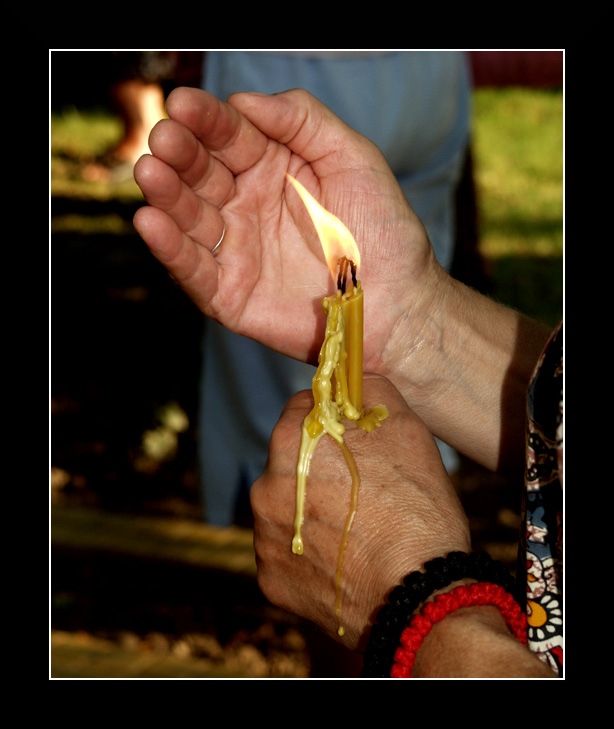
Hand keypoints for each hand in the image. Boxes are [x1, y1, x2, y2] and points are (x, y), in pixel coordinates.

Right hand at [133, 87, 435, 367]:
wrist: (399, 301)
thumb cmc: (383, 229)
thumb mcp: (353, 158)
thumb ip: (303, 121)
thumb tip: (245, 100)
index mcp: (270, 168)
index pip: (228, 136)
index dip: (207, 120)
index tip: (185, 104)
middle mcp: (245, 205)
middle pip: (201, 174)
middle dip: (180, 154)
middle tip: (166, 139)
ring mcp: (235, 250)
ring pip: (190, 218)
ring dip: (167, 196)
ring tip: (151, 173)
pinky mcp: (228, 294)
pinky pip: (194, 270)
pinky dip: (171, 249)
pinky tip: (151, 223)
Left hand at [250, 375, 470, 649]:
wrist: (417, 597)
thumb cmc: (414, 508)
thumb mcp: (405, 427)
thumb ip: (368, 390)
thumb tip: (350, 381)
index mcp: (291, 441)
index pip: (301, 410)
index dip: (331, 422)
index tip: (353, 440)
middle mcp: (265, 486)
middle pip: (290, 461)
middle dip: (318, 468)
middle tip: (361, 490)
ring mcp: (264, 536)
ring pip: (287, 507)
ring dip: (310, 511)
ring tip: (356, 531)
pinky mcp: (270, 580)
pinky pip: (287, 552)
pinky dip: (308, 553)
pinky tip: (343, 560)